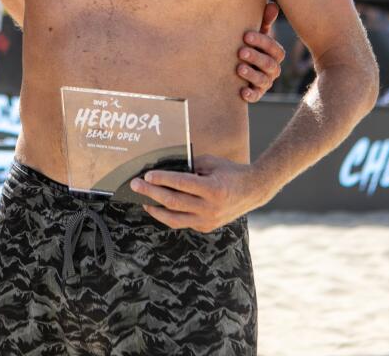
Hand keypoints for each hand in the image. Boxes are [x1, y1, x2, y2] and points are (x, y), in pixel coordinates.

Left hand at [131, 154, 274, 232]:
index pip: (181, 184)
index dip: (162, 179)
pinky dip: (168, 215)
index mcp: (213, 189)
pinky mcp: (206, 227)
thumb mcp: (211, 163)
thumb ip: (189, 166)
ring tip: (143, 200)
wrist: (252, 191)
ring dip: (155, 209)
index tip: (147, 174)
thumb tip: (165, 169)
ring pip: (174, 218)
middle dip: (151, 192)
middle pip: (173, 202)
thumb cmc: (230, 172)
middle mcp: (210, 207)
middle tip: (136, 185)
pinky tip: (158, 207)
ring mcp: (208, 220)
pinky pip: (182, 223)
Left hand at [238, 1, 284, 102]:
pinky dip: (250, 95)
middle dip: (256, 57)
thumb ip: (264, 22)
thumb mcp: (256, 34)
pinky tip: (242, 92)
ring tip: (239, 68)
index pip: (274, 49)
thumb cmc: (249, 45)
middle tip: (240, 51)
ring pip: (263, 80)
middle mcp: (273, 69)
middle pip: (269, 65)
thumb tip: (272, 5)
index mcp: (274, 54)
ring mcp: (265, 83)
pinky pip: (255, 96)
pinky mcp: (255, 94)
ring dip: (252, 74)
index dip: (262, 42)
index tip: (246, 35)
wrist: (236, 67)